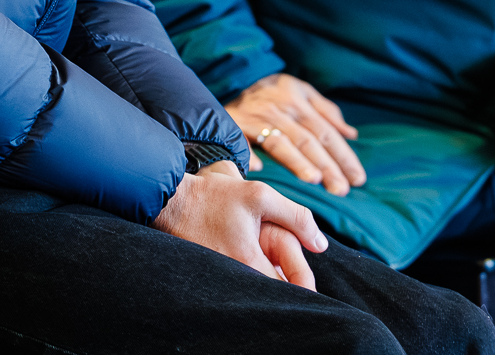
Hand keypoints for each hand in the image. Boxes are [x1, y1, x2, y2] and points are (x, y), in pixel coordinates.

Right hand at [153, 160, 326, 287]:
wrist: (172, 202)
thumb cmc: (216, 197)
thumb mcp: (261, 195)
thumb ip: (297, 218)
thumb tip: (322, 244)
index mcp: (249, 261)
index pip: (287, 292)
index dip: (304, 291)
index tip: (310, 288)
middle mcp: (235, 278)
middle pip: (273, 298)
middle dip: (288, 292)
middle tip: (296, 282)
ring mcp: (222, 280)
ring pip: (258, 294)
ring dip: (270, 286)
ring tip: (277, 273)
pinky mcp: (212, 279)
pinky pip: (241, 287)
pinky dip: (253, 282)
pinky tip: (256, 268)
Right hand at [225, 72, 365, 194]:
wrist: (231, 82)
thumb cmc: (273, 92)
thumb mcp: (301, 91)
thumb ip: (326, 111)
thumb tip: (351, 134)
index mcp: (298, 100)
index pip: (325, 131)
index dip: (343, 155)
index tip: (358, 179)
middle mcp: (279, 108)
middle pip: (307, 140)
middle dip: (326, 166)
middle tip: (341, 190)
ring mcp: (256, 117)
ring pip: (280, 142)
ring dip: (296, 161)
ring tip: (313, 179)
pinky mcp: (234, 124)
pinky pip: (242, 140)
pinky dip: (249, 153)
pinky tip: (258, 168)